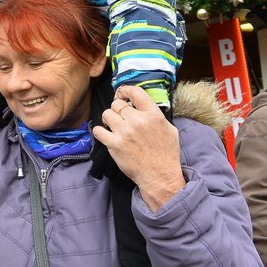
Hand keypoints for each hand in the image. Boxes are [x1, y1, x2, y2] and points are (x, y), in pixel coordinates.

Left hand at [92, 86, 184, 211]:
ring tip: (114, 127)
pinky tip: (106, 136)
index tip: (121, 94)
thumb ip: (156, 115)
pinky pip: (98, 130)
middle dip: (117, 110)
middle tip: (120, 118)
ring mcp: (125, 132)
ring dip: (109, 120)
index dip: (125, 90)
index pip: (135, 92)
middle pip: (117, 104)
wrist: (159, 175)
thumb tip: (144, 107)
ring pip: (106, 114)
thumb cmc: (166, 153)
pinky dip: (100, 132)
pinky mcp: (114, 144)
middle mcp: (138, 121)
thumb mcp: (169, 129)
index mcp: (153, 115)